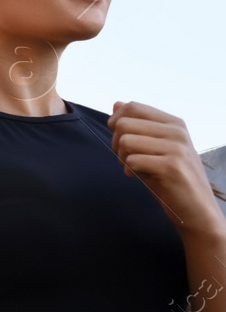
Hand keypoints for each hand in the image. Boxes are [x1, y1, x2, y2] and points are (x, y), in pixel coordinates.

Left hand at [109, 101, 225, 237]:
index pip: (133, 107)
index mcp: (174, 122)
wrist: (195, 209)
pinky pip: (131, 161)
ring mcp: (176, 147)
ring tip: (135, 169)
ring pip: (125, 141)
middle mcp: (177, 131)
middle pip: (123, 123)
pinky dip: (129, 172)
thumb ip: (137, 127)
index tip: (122, 141)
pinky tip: (140, 178)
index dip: (116, 123)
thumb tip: (116, 103)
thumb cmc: (170, 178)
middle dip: (116, 143)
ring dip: (122, 159)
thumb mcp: (153, 148)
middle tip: (126, 158)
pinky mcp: (171, 166)